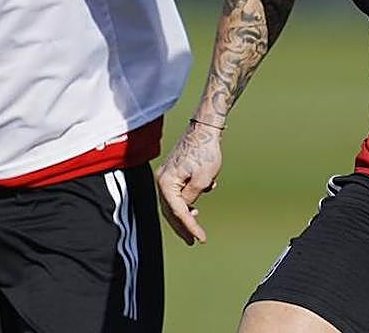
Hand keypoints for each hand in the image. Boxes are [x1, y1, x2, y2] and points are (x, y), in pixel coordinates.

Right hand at [155, 121, 223, 244]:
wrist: (205, 129)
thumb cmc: (205, 151)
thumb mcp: (203, 180)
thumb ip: (192, 198)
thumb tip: (187, 208)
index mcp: (166, 182)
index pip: (177, 212)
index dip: (189, 227)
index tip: (201, 238)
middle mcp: (162, 179)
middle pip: (170, 210)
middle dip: (183, 226)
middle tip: (194, 240)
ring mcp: (166, 175)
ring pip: (173, 202)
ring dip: (185, 213)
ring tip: (196, 222)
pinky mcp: (173, 171)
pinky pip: (178, 191)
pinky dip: (188, 198)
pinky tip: (205, 190)